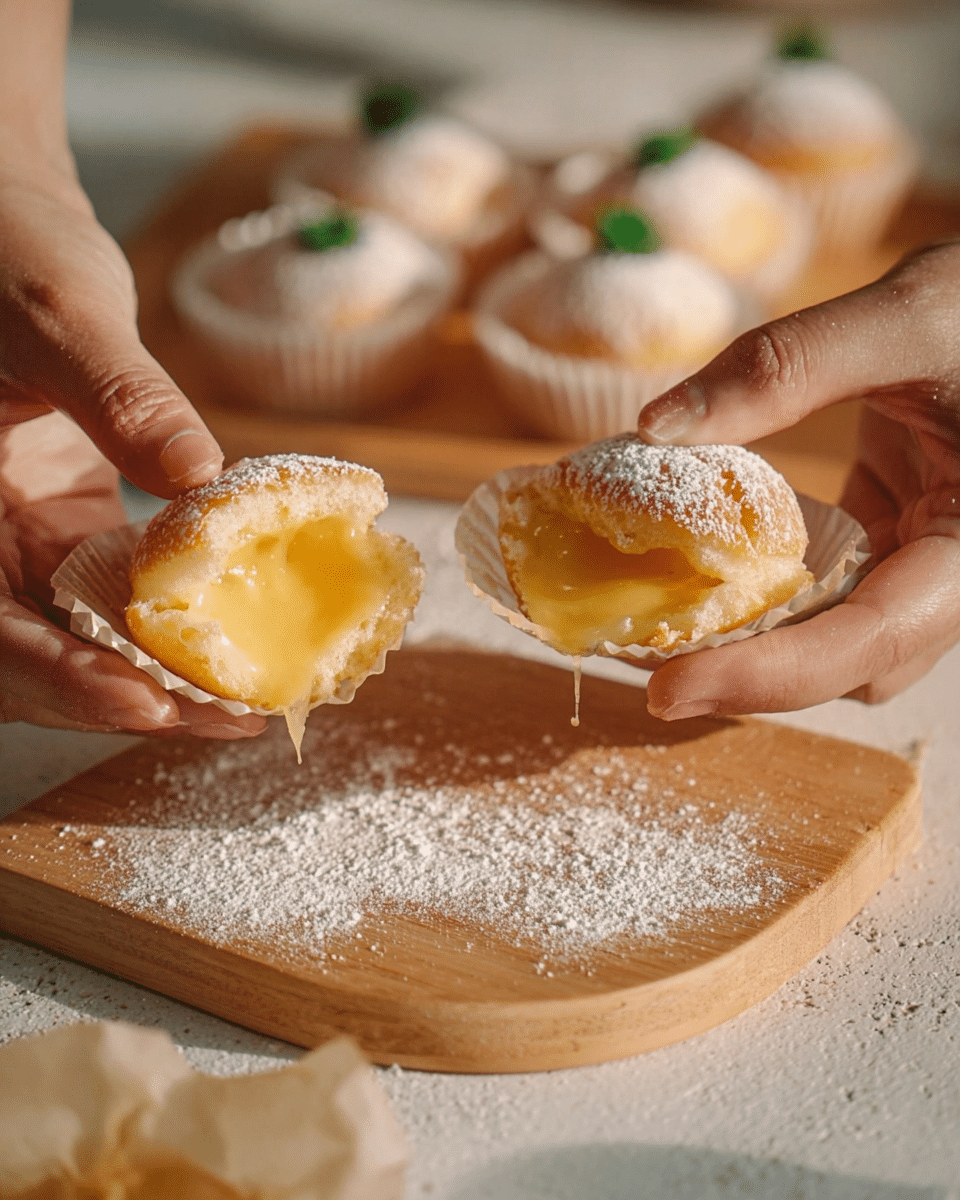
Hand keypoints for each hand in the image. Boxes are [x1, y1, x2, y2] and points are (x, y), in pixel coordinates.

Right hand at [0, 153, 264, 738]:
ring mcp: (11, 546)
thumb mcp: (53, 311)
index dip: (56, 675)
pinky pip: (103, 604)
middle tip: (226, 717)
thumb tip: (196, 474)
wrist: (3, 228)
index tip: (144, 699)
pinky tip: (230, 642)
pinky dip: (162, 630)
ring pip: (68, 643)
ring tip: (243, 702)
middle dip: (121, 698)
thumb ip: (120, 395)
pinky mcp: (58, 538)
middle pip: (25, 658)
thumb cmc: (0, 247)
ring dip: (152, 677)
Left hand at [637, 240, 959, 719]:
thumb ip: (784, 367)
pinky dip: (760, 587)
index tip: (666, 688)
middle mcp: (954, 574)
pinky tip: (697, 563)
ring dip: (747, 635)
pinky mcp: (892, 536)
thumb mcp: (905, 319)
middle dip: (745, 669)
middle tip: (637, 650)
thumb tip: (654, 428)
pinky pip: (826, 588)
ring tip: (650, 618)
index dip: (766, 677)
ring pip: (834, 637)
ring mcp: (923, 560)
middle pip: (846, 663)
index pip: (871, 641)